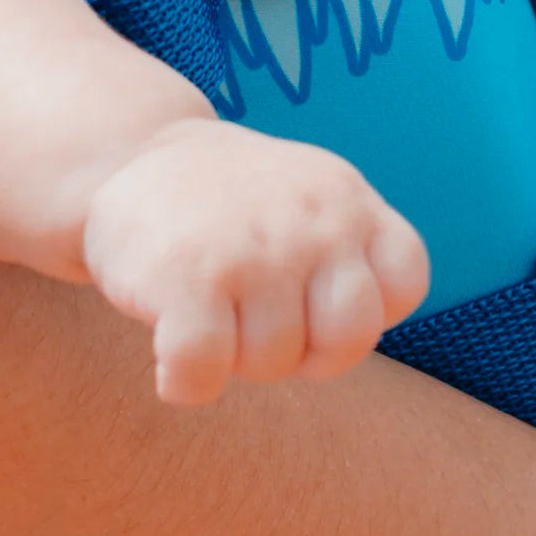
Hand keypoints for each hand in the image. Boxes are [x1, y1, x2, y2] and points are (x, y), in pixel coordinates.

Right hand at [81, 117, 429, 404]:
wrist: (131, 153)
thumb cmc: (234, 206)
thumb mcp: (316, 201)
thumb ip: (354, 260)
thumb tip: (342, 347)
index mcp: (352, 203)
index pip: (404, 284)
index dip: (359, 314)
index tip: (312, 301)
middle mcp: (314, 222)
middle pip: (348, 340)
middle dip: (305, 354)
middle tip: (259, 324)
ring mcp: (254, 251)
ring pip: (271, 363)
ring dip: (234, 361)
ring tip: (209, 313)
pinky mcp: (188, 278)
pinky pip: (203, 372)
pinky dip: (185, 382)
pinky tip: (170, 356)